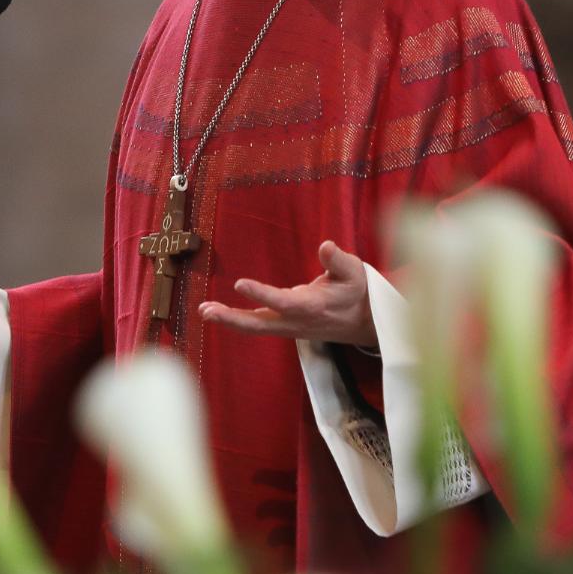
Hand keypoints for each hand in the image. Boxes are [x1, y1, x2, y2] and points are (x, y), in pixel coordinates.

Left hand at [200, 240, 377, 348]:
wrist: (367, 323)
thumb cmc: (359, 292)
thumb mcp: (355, 273)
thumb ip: (338, 260)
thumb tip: (325, 245)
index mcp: (313, 306)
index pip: (283, 302)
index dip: (261, 294)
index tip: (239, 283)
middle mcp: (298, 321)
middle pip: (261, 325)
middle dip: (232, 319)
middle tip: (206, 311)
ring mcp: (291, 327)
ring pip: (257, 328)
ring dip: (230, 320)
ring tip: (205, 310)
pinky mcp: (287, 326)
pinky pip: (260, 326)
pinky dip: (239, 321)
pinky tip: (220, 313)